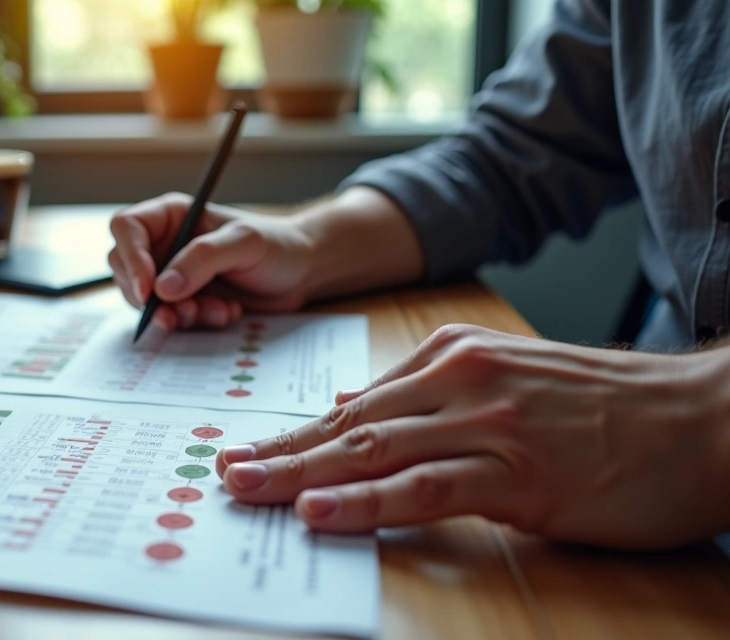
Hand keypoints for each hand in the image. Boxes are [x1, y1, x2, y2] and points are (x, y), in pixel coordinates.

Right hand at [108, 192, 316, 330]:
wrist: (300, 273)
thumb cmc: (277, 246)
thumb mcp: (244, 244)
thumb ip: (203, 260)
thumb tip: (162, 288)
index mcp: (171, 216)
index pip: (126, 228)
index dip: (130, 258)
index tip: (148, 290)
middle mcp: (164, 244)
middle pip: (125, 269)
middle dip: (151, 297)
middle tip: (184, 311)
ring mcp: (171, 274)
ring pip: (145, 301)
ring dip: (177, 314)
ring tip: (217, 310)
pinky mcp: (183, 301)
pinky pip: (169, 318)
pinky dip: (193, 323)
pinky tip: (225, 313)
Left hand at [215, 324, 729, 548]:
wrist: (698, 417)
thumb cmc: (604, 407)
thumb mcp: (507, 379)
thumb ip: (430, 392)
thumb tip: (360, 404)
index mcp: (452, 358)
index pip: (354, 404)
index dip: (295, 434)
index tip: (247, 453)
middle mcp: (459, 382)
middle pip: (350, 425)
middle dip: (280, 452)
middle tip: (223, 473)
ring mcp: (488, 425)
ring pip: (374, 451)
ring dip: (301, 474)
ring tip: (247, 490)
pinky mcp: (519, 473)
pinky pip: (426, 488)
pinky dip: (367, 503)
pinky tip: (321, 512)